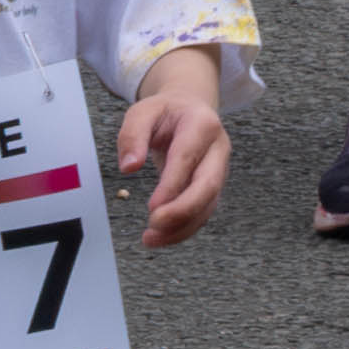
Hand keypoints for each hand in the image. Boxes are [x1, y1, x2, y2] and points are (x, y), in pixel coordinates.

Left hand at [118, 50, 228, 245]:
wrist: (190, 110)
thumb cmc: (165, 113)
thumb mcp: (143, 112)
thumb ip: (132, 135)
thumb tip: (129, 167)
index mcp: (202, 124)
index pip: (188, 158)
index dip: (172, 184)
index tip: (151, 207)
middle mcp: (218, 148)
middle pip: (209, 184)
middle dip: (183, 210)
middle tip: (154, 226)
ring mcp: (219, 169)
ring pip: (209, 204)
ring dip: (182, 226)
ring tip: (150, 239)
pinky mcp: (212, 187)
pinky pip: (203, 212)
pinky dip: (183, 229)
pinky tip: (160, 237)